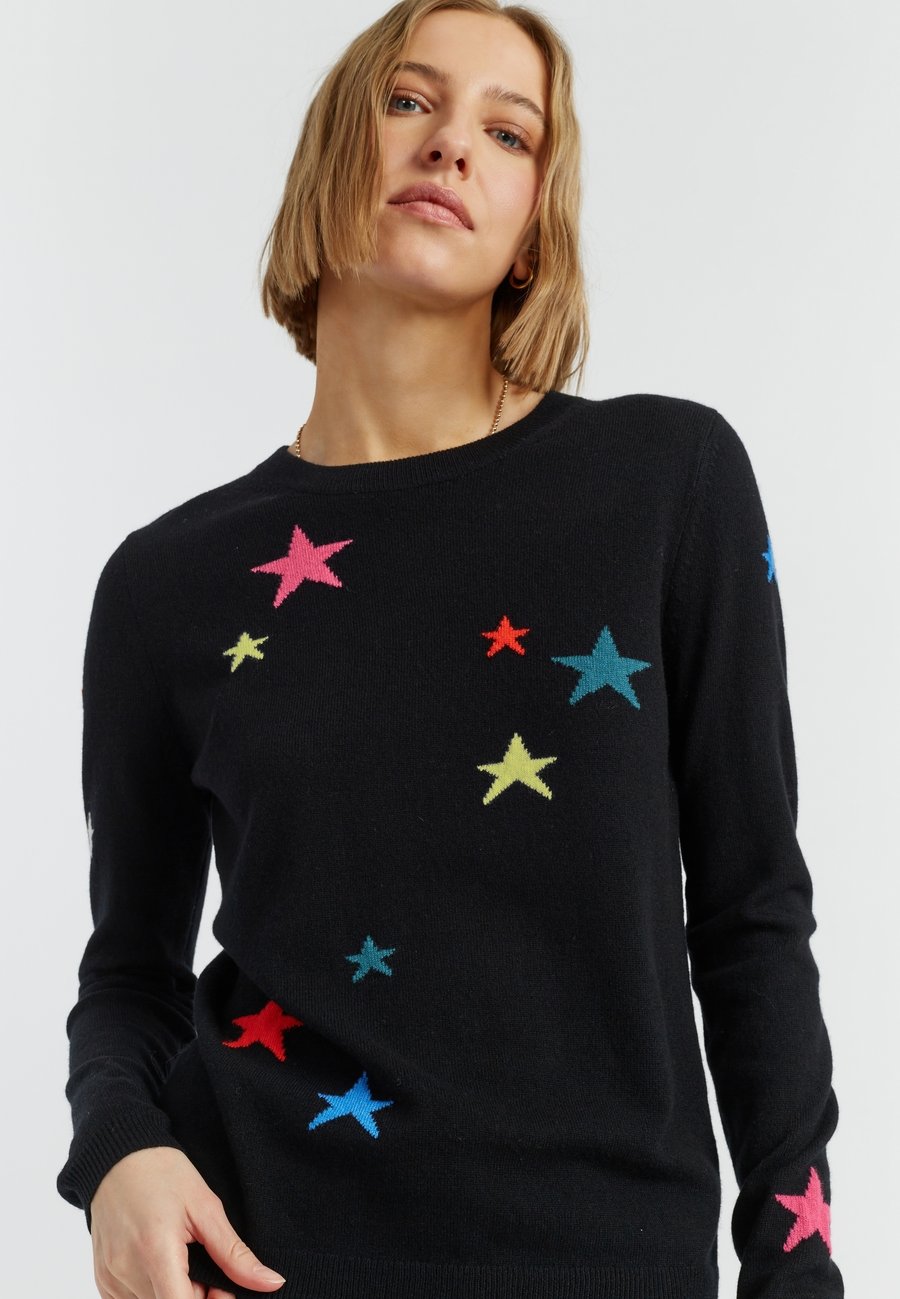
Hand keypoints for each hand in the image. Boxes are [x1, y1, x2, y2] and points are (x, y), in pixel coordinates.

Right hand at [89, 1146, 285, 1298]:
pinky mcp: (103, 1281)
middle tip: (208, 1268)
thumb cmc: (162, 1174)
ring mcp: (111, 1279)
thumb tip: (271, 1283)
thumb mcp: (206, 1207)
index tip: (223, 1289)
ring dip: (176, 1295)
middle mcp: (126, 1273)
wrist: (117, 1155)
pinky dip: (155, 1292)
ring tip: (184, 1261)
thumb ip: (235, 1254)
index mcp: (155, 1252)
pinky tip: (164, 1265)